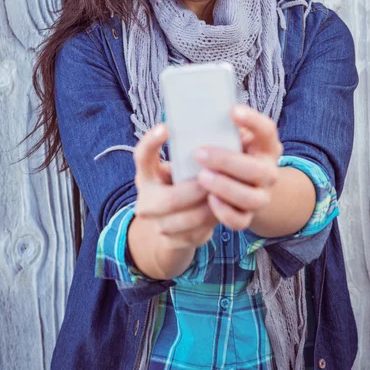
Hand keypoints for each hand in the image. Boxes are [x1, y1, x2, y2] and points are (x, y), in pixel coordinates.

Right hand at [133, 123, 217, 249]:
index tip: (166, 127)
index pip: (142, 157)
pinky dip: (213, 222)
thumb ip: (188, 153)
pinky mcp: (173, 241)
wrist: (168, 224)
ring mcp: (158, 224)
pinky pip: (197, 234)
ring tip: (227, 195)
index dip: (151, 142)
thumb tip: (225, 128)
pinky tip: (225, 210)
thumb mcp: (175, 168)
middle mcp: (146, 201)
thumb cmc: (177, 184)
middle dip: (196, 191)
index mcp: (146, 176)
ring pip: (188, 220)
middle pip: (169, 199)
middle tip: (217, 179)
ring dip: (210, 207)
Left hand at [195, 104, 282, 230]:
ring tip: (201, 177)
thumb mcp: (234, 139)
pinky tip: (209, 199)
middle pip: (257, 170)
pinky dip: (224, 211)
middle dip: (226, 161)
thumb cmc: (232, 154)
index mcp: (266, 147)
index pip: (267, 131)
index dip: (253, 121)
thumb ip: (224, 129)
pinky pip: (239, 221)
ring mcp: (261, 197)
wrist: (245, 187)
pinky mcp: (248, 217)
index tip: (232, 110)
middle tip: (199, 153)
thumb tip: (200, 114)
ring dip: (224, 187)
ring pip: (250, 198)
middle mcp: (269, 172)